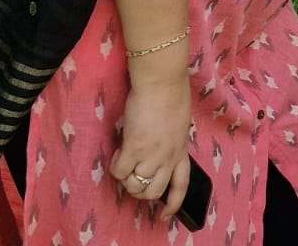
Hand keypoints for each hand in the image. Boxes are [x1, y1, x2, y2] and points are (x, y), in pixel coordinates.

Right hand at [111, 73, 191, 219]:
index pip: (181, 185)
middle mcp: (168, 157)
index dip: (173, 204)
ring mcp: (152, 155)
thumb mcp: (178, 123)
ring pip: (134, 186)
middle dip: (139, 190)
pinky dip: (115, 166)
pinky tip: (118, 151)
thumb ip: (171, 139)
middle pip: (153, 192)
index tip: (165, 216)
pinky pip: (119, 172)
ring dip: (126, 178)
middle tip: (132, 175)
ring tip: (124, 159)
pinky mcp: (135, 149)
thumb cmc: (171, 94)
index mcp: (181, 149)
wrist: (162, 82)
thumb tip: (156, 148)